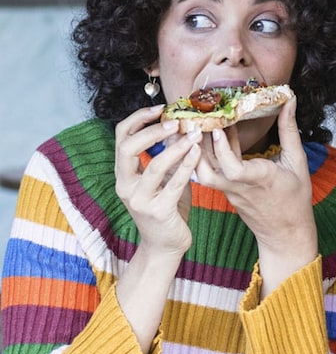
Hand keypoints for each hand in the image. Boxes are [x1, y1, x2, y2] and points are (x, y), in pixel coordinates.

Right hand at [114, 105, 202, 256]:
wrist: (166, 246)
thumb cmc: (167, 209)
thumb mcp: (163, 179)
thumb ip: (166, 157)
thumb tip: (178, 128)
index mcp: (123, 175)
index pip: (121, 138)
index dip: (137, 119)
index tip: (160, 108)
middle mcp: (125, 186)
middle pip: (128, 148)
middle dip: (152, 130)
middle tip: (176, 122)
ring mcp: (139, 200)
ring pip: (154, 166)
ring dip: (176, 147)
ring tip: (193, 134)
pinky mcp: (157, 211)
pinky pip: (173, 184)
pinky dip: (186, 165)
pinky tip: (197, 152)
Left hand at [195, 97, 317, 294]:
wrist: (285, 233)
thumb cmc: (295, 198)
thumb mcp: (298, 162)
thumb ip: (289, 131)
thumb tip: (289, 101)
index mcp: (260, 180)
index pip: (233, 169)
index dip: (222, 149)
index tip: (217, 129)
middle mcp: (239, 187)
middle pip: (206, 172)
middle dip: (196, 147)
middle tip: (194, 119)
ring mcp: (229, 192)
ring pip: (202, 174)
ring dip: (196, 150)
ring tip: (198, 124)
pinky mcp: (225, 193)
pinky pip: (210, 174)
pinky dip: (206, 155)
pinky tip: (211, 135)